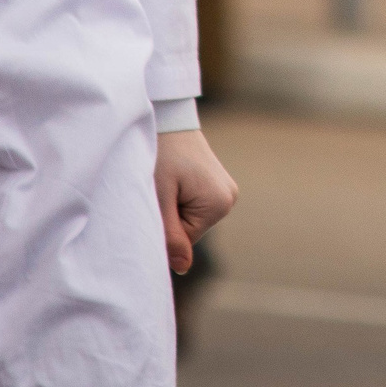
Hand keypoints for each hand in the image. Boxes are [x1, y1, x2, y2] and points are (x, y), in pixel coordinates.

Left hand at [154, 129, 237, 274]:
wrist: (167, 117)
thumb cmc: (161, 154)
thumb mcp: (159, 197)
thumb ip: (171, 236)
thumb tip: (182, 269)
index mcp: (220, 204)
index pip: (184, 240)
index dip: (163, 226)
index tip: (156, 199)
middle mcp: (229, 198)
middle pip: (189, 230)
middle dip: (169, 216)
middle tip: (159, 187)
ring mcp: (226, 190)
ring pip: (190, 219)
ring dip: (173, 207)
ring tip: (166, 180)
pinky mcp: (217, 185)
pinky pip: (193, 206)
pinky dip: (179, 198)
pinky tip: (174, 178)